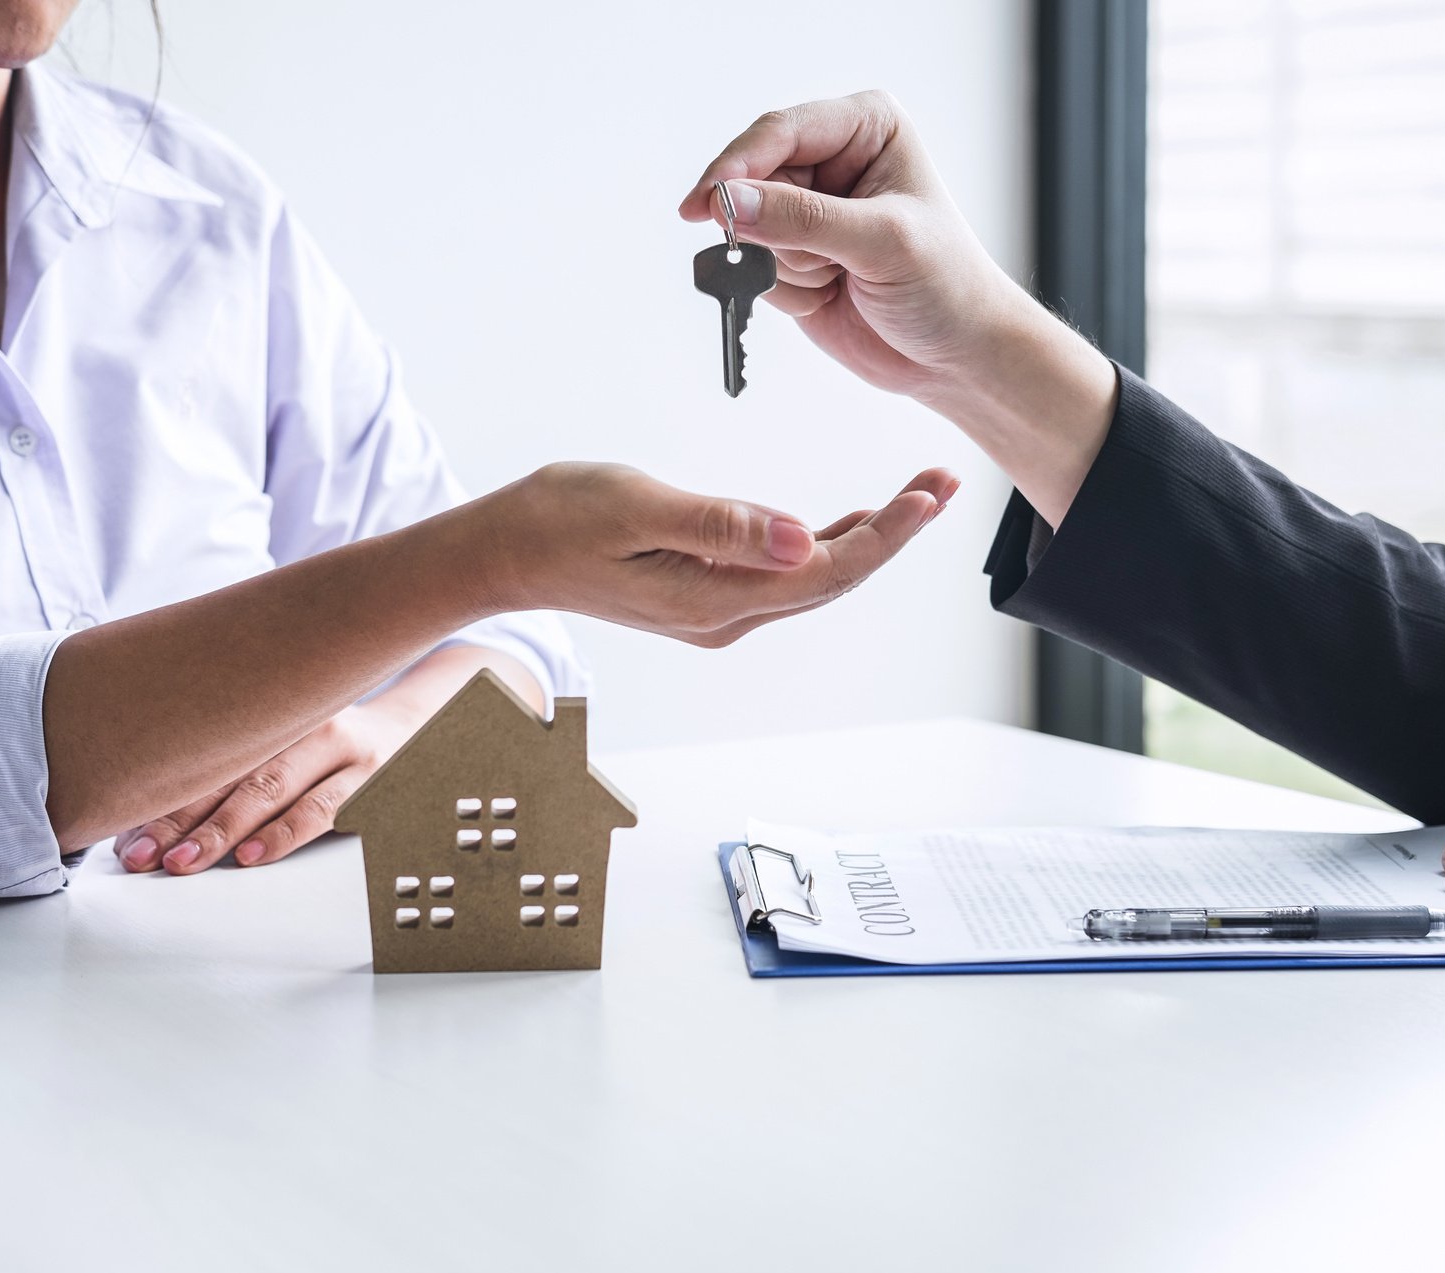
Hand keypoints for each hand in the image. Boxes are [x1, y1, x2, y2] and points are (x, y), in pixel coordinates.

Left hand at [117, 699, 415, 874]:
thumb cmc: (328, 745)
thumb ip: (229, 766)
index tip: (124, 837)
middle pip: (228, 772)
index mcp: (268, 707)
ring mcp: (340, 748)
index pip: (202, 755)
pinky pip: (323, 808)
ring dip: (222, 829)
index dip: (158, 798)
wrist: (416, 726)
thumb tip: (146, 827)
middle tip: (143, 857)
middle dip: (178, 819)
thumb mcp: (281, 737)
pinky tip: (255, 854)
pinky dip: (284, 833)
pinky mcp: (372, 779)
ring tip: (185, 861)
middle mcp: (300, 721)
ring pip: (270, 789)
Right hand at [482, 462, 958, 647]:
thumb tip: (801, 538)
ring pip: (811, 579)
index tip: (927, 495)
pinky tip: (846, 523)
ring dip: (865, 539)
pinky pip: (783, 576)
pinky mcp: (705, 595)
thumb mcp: (636, 508)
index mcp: (715, 598)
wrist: (502, 553)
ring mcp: (716, 611)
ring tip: (915, 496)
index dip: (885, 534)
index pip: (824, 571)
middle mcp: (725, 617)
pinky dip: (822, 546)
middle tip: (942, 484)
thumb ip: (721, 525)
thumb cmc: (558, 520)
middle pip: (831, 579)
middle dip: (893, 533)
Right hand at [680, 92, 1115, 526]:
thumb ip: (803, 218)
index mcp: (865, 128)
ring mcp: (809, 212)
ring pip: (749, 229)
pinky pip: (753, 269)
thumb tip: (731, 200)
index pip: (781, 131)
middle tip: (811, 262)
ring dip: (787, 265)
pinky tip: (829, 294)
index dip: (739, 166)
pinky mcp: (794, 258)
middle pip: (752, 178)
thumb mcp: (882, 241)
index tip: (707, 203)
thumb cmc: (947, 285)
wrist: (957, 356)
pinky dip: (785, 290)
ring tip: (838, 278)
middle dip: (771, 228)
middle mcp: (832, 162)